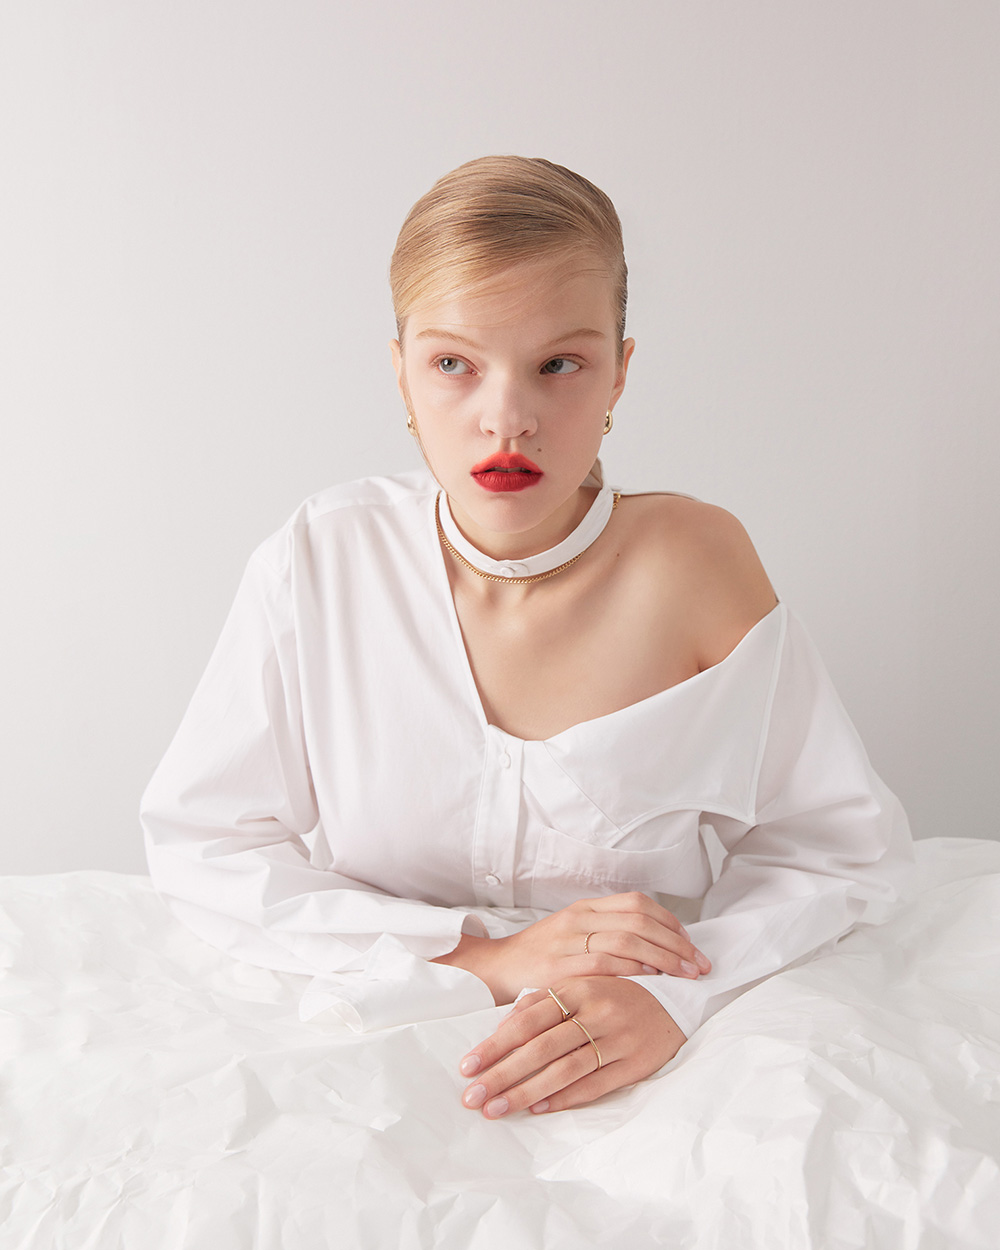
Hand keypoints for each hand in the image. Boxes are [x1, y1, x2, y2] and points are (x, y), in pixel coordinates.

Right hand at [433, 891, 709, 1004]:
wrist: (495, 970)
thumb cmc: (539, 958)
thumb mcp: (573, 935)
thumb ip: (607, 934)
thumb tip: (655, 946)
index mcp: (585, 908)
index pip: (638, 903)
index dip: (671, 922)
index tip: (691, 945)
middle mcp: (579, 918)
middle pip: (640, 919)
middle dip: (677, 942)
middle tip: (700, 964)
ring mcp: (568, 940)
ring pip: (628, 938)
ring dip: (664, 957)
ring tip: (687, 974)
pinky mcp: (558, 966)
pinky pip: (605, 962)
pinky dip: (634, 968)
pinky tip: (653, 979)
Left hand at [458, 976, 684, 1117]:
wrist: (679, 998)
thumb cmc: (618, 992)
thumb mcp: (581, 983)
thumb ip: (543, 999)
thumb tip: (504, 1024)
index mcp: (578, 986)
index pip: (527, 1018)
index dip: (495, 1043)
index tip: (467, 1065)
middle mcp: (596, 1011)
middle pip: (540, 1048)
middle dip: (502, 1074)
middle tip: (471, 1097)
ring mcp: (617, 1038)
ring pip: (564, 1070)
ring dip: (526, 1092)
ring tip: (496, 1109)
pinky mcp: (635, 1062)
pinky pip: (594, 1085)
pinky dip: (564, 1098)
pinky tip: (538, 1109)